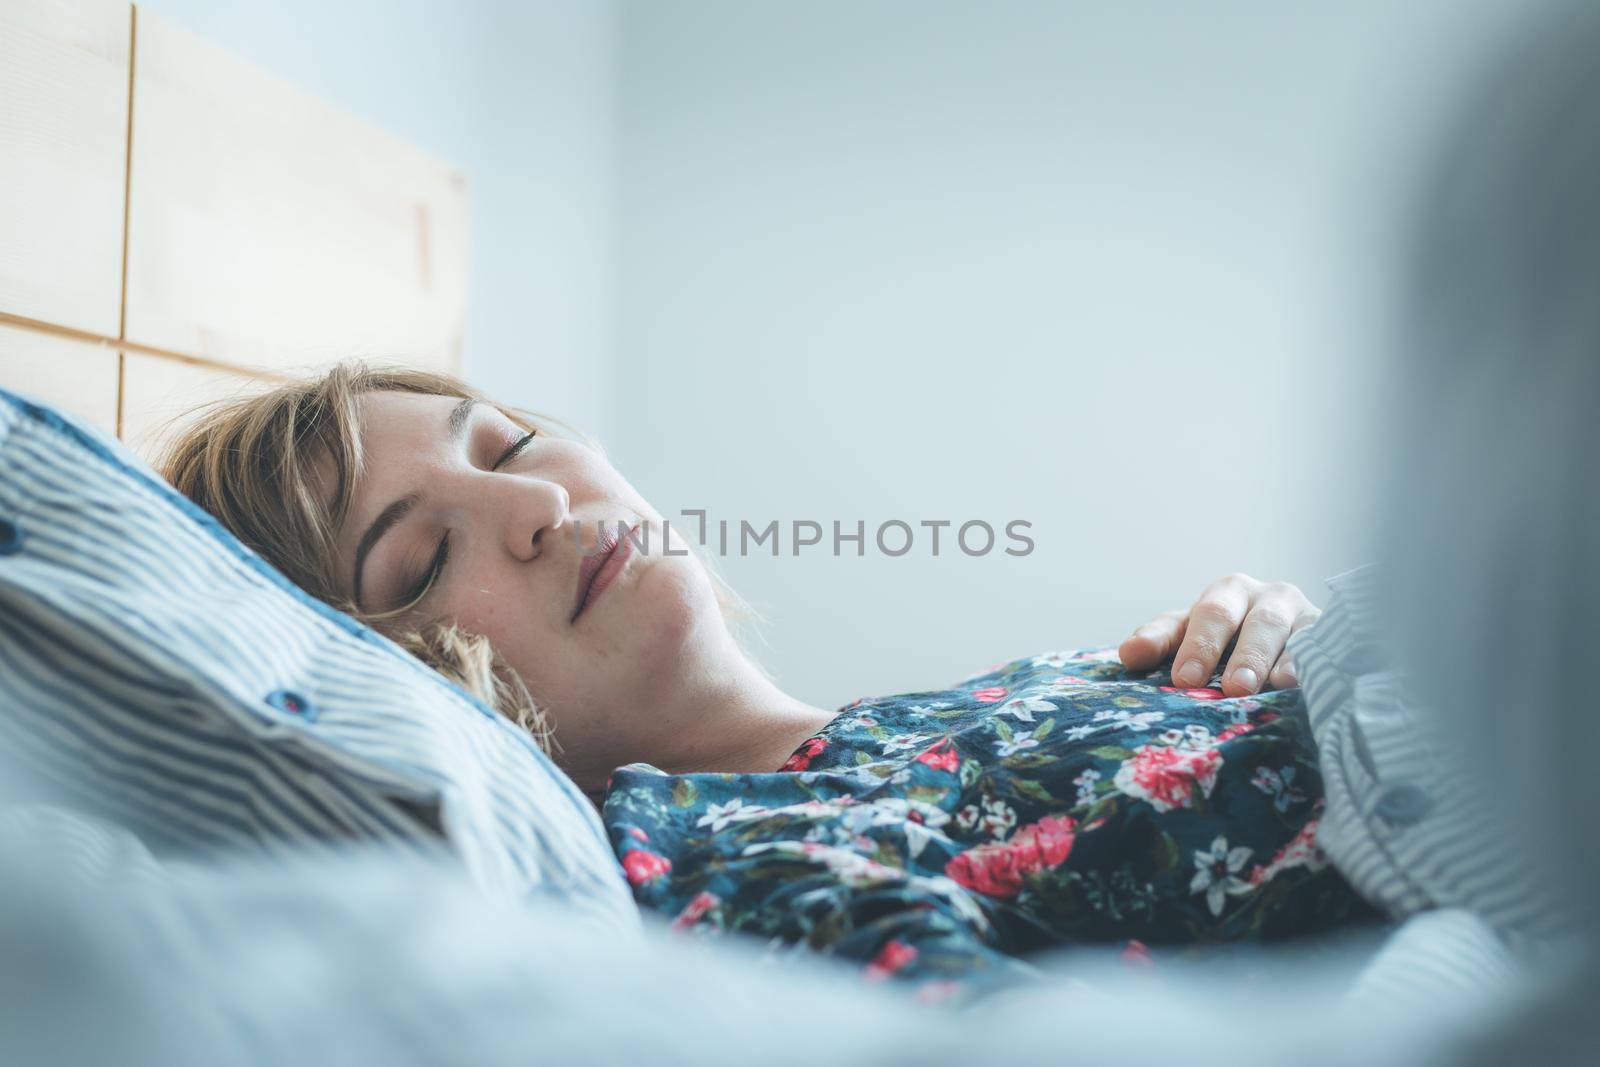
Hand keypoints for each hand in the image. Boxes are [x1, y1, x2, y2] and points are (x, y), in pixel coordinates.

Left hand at [1118, 573, 1320, 696]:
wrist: (1289, 632)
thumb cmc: (1227, 636)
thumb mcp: (1191, 633)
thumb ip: (1161, 641)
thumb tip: (1129, 654)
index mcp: (1228, 593)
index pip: (1208, 616)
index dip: (1197, 647)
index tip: (1186, 680)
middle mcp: (1268, 597)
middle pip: (1254, 622)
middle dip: (1243, 655)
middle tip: (1232, 688)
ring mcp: (1304, 615)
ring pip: (1291, 634)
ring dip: (1276, 662)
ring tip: (1263, 688)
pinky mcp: (1331, 636)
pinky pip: (1324, 649)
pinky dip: (1312, 665)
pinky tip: (1303, 685)